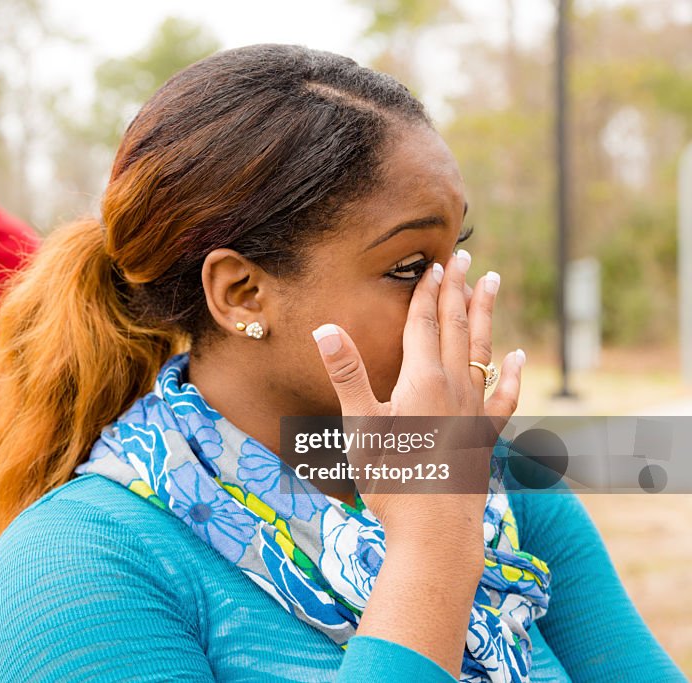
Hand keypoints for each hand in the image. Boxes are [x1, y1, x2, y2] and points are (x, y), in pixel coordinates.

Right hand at [311, 251, 524, 541]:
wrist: (435, 534)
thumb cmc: (392, 481)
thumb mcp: (360, 427)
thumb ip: (348, 374)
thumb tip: (325, 327)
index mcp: (423, 381)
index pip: (424, 324)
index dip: (427, 292)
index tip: (434, 263)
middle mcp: (454, 387)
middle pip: (457, 327)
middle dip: (458, 290)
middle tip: (464, 256)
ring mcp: (474, 411)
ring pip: (483, 350)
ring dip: (485, 315)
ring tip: (491, 283)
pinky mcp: (485, 435)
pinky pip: (504, 394)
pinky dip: (513, 372)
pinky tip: (518, 357)